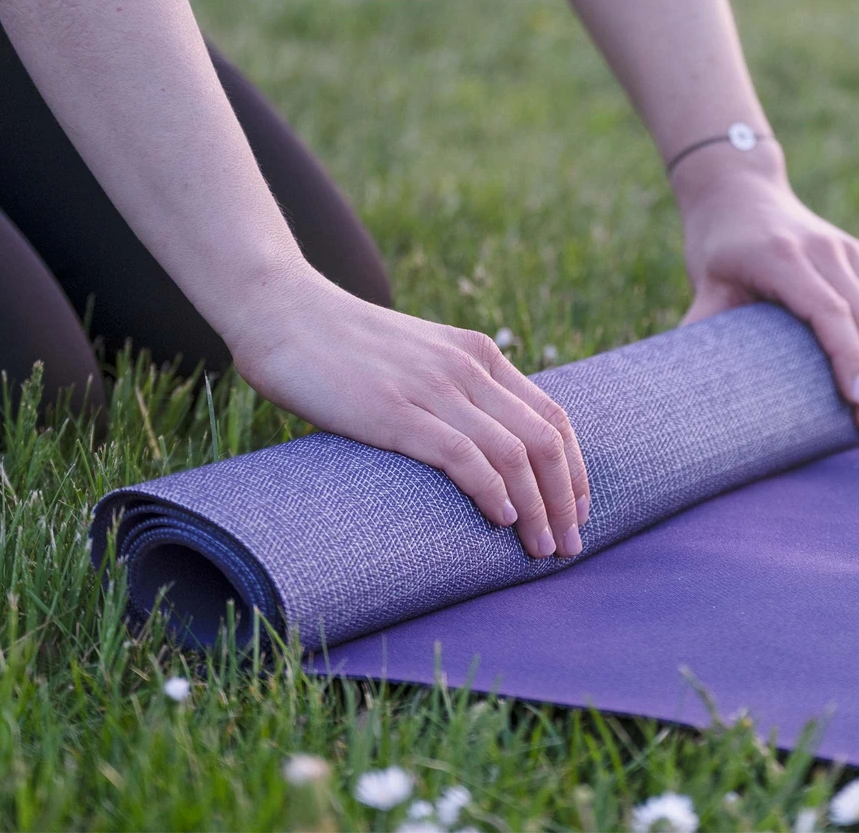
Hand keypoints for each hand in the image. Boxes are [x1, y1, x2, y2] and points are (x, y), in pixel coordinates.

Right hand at [225, 266, 590, 558]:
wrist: (281, 310)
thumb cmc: (341, 346)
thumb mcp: (417, 358)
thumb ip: (449, 390)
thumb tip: (472, 450)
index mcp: (479, 354)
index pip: (553, 416)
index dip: (575, 469)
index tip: (577, 511)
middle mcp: (468, 368)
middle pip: (544, 441)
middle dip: (564, 500)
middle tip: (569, 547)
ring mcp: (434, 389)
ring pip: (513, 454)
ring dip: (537, 508)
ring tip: (542, 549)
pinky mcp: (396, 412)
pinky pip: (463, 455)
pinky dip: (492, 490)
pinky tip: (502, 519)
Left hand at [672, 147, 858, 433]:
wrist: (742, 193)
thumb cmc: (719, 248)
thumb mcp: (705, 284)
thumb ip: (701, 330)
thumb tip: (681, 390)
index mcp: (784, 257)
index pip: (830, 310)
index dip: (849, 356)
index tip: (855, 400)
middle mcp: (826, 250)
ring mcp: (852, 250)